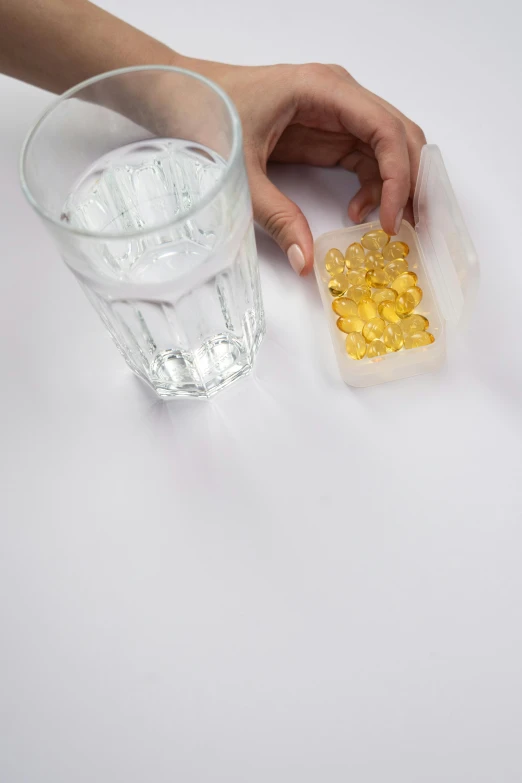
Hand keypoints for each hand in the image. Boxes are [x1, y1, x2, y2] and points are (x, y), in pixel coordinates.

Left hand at [182, 59, 425, 275]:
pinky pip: (366, 159)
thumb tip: (305, 261)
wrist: (183, 95)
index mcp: (323, 90)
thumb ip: (276, 217)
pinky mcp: (327, 132)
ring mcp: (335, 113)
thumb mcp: (242, 174)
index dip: (399, 177)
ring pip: (389, 148)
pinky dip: (372, 187)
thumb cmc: (209, 115)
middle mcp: (339, 96)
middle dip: (411, 183)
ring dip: (396, 187)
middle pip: (399, 135)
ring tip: (385, 226)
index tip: (392, 221)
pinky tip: (356, 212)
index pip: (385, 130)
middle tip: (410, 228)